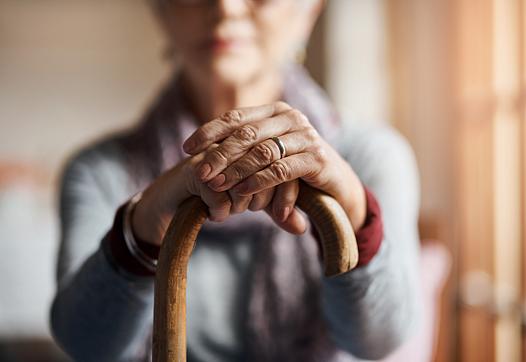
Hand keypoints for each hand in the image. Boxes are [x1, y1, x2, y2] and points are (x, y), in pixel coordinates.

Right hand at [131, 142, 304, 246]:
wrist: (173, 201)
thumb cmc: (218, 197)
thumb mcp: (255, 203)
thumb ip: (279, 211)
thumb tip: (303, 227)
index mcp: (255, 145)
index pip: (284, 165)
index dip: (287, 193)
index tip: (280, 214)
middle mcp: (236, 146)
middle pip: (268, 171)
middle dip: (264, 199)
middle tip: (250, 210)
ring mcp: (215, 155)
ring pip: (244, 182)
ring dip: (242, 204)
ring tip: (233, 212)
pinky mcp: (196, 170)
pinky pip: (219, 194)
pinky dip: (222, 210)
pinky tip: (217, 215)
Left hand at [182, 101, 366, 230]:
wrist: (337, 185)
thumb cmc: (295, 170)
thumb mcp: (267, 157)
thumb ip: (242, 152)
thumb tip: (199, 156)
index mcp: (276, 111)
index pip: (236, 117)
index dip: (209, 131)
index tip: (187, 148)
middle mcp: (291, 118)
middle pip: (246, 134)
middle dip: (218, 154)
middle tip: (199, 172)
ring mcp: (306, 136)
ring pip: (262, 151)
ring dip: (235, 170)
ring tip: (216, 185)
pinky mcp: (316, 158)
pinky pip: (280, 169)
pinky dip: (258, 181)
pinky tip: (241, 191)